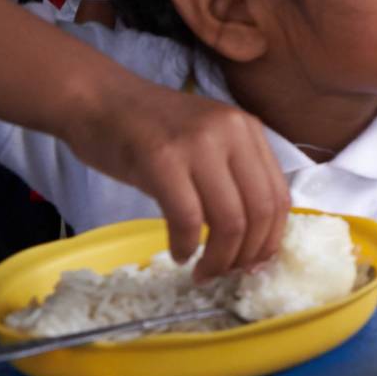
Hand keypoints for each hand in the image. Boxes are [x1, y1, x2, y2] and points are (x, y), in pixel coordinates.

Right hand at [66, 77, 290, 280]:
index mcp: (249, 130)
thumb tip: (253, 237)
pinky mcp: (162, 159)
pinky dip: (185, 246)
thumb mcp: (207, 142)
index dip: (270, 239)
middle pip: (260, 211)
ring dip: (219, 259)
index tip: (253, 264)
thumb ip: (233, 175)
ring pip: (229, 220)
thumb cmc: (149, 128)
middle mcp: (232, 132)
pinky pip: (187, 218)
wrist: (98, 100)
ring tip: (202, 272)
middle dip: (247, 255)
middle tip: (227, 275)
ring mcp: (198, 144)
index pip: (278, 195)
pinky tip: (178, 254)